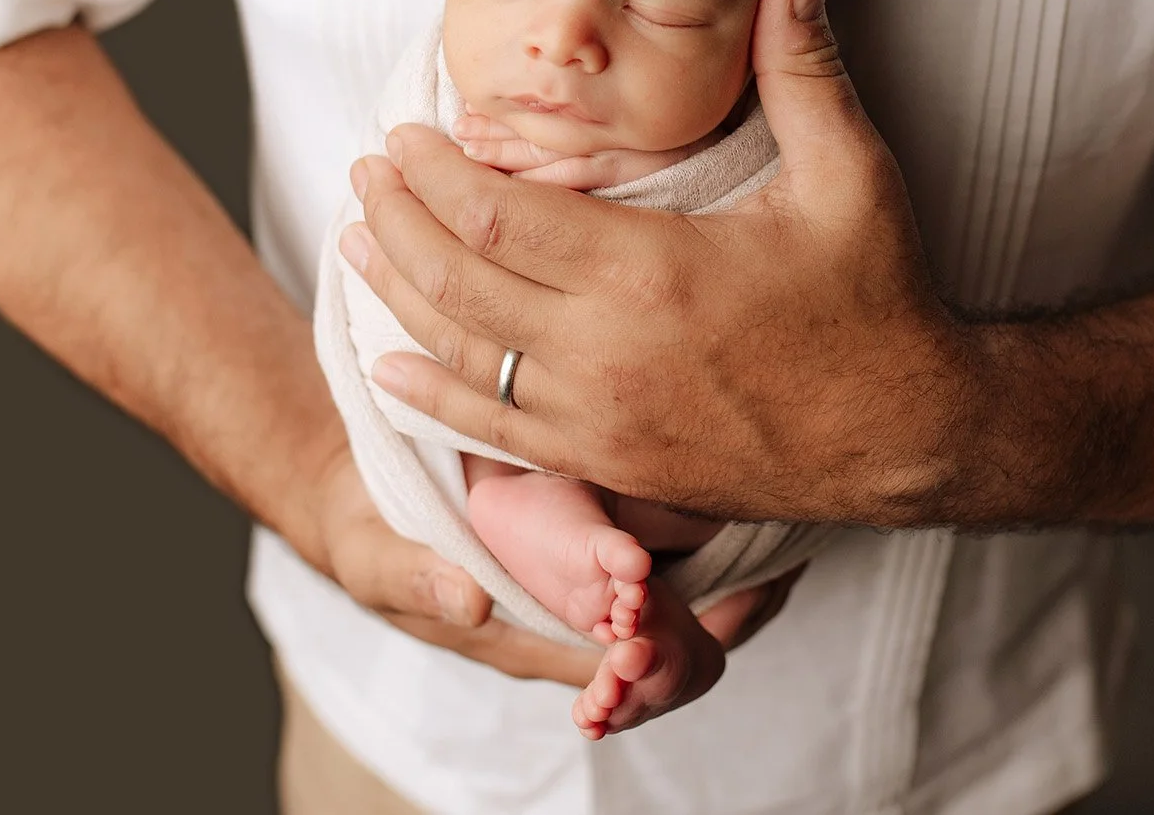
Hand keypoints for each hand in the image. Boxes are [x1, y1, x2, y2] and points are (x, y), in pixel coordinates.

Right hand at [309, 449, 802, 683]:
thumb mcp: (374, 556)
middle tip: (772, 579)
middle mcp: (568, 616)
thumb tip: (470, 603)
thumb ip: (417, 577)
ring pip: (675, 602)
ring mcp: (587, 579)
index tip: (687, 610)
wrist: (369, 487)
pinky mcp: (600, 531)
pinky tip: (750, 507)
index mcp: (523, 636)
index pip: (606, 666)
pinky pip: (668, 556)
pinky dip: (708, 541)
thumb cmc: (368, 531)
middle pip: (661, 644)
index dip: (654, 650)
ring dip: (723, 584)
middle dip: (713, 619)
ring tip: (785, 555)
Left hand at [341, 0, 977, 525]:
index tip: (400, 134)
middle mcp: (607, 352)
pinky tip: (391, 370)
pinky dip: (430, 398)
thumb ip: (803, 66)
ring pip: (460, 358)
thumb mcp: (850, 174)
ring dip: (396, 297)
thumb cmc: (877, 301)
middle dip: (397, 222)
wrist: (907, 436)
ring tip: (357, 242)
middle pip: (457, 283)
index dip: (432, 175)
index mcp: (652, 272)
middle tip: (365, 172)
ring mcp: (602, 420)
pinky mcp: (610, 466)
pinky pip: (493, 436)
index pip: (496, 218)